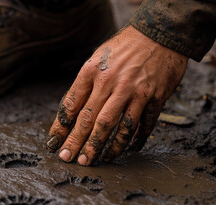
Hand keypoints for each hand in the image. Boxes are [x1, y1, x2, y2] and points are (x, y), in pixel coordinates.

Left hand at [46, 26, 187, 165]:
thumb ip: (85, 84)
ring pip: (118, 128)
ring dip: (107, 148)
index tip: (54, 143)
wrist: (160, 33)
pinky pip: (143, 125)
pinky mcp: (155, 98)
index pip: (71, 105)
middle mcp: (112, 82)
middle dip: (79, 143)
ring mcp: (135, 92)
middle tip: (70, 159)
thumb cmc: (124, 48)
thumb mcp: (97, 58)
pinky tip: (129, 150)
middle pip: (92, 121)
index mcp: (92, 71)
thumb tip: (71, 114)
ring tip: (98, 160)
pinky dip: (136, 140)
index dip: (61, 127)